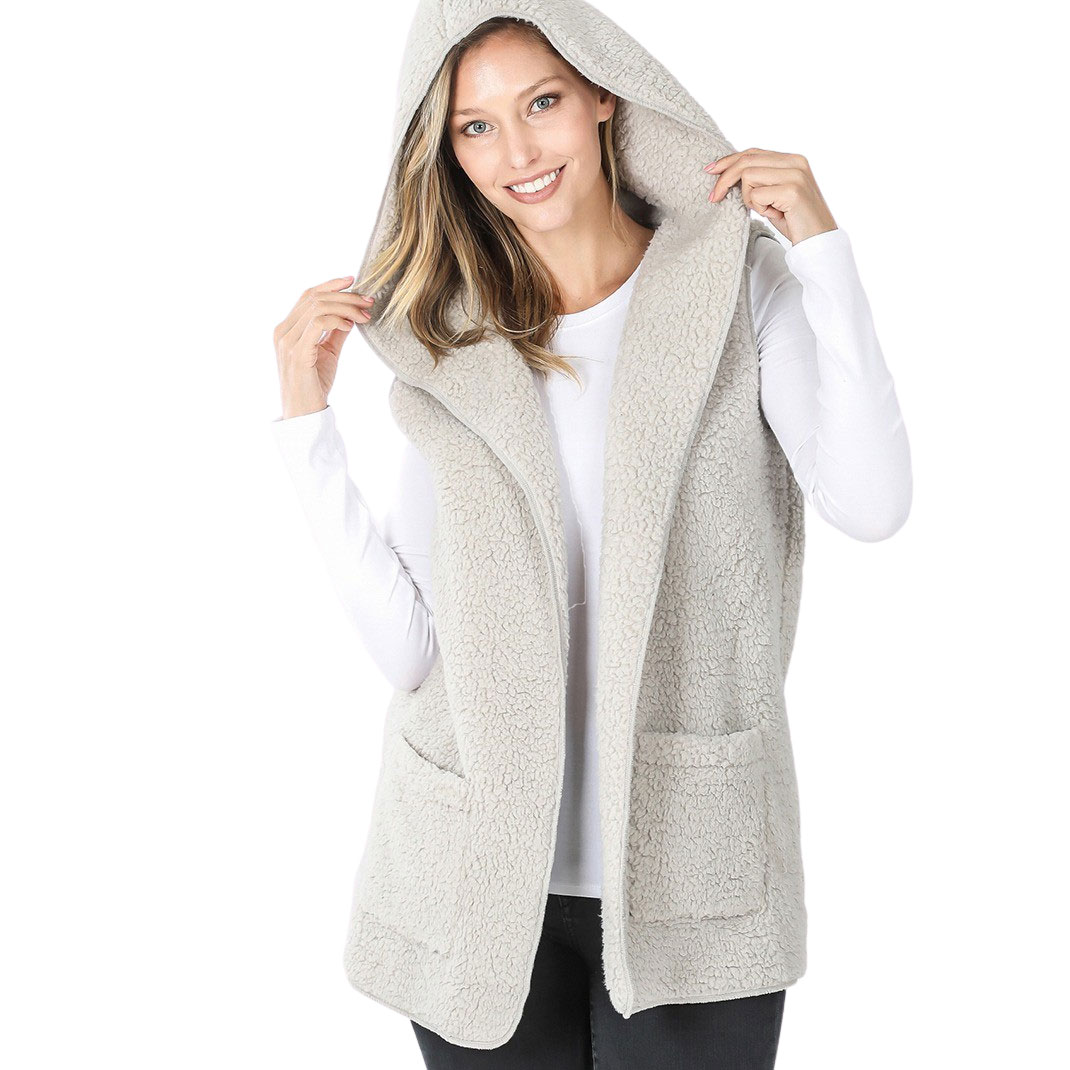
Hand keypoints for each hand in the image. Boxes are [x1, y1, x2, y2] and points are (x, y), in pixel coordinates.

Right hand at [273, 276, 374, 419]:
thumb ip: (335, 332)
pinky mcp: (297, 352)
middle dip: (345, 296)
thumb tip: (351, 315)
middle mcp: (283, 331)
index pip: (308, 295)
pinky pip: (318, 323)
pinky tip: (351, 326)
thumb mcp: (327, 352)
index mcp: (287, 328)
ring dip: (346, 307)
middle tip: (368, 302)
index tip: (353, 281)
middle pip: (314, 298)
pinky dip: (337, 320)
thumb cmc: (314, 384)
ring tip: (364, 316)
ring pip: (317, 307)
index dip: (331, 285)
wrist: (304, 413)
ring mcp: (287, 341)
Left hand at [703, 148, 837, 245]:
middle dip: (724, 178)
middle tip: (713, 197)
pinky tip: (775, 215)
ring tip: (766, 210)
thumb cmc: (795, 221)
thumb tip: (730, 175)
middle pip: (747, 160)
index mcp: (792, 159)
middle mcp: (795, 161)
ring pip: (749, 176)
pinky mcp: (792, 190)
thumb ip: (760, 180)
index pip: (753, 152)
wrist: (819, 241)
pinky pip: (756, 195)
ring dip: (749, 198)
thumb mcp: (774, 196)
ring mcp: (795, 174)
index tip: (710, 171)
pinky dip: (759, 209)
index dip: (729, 160)